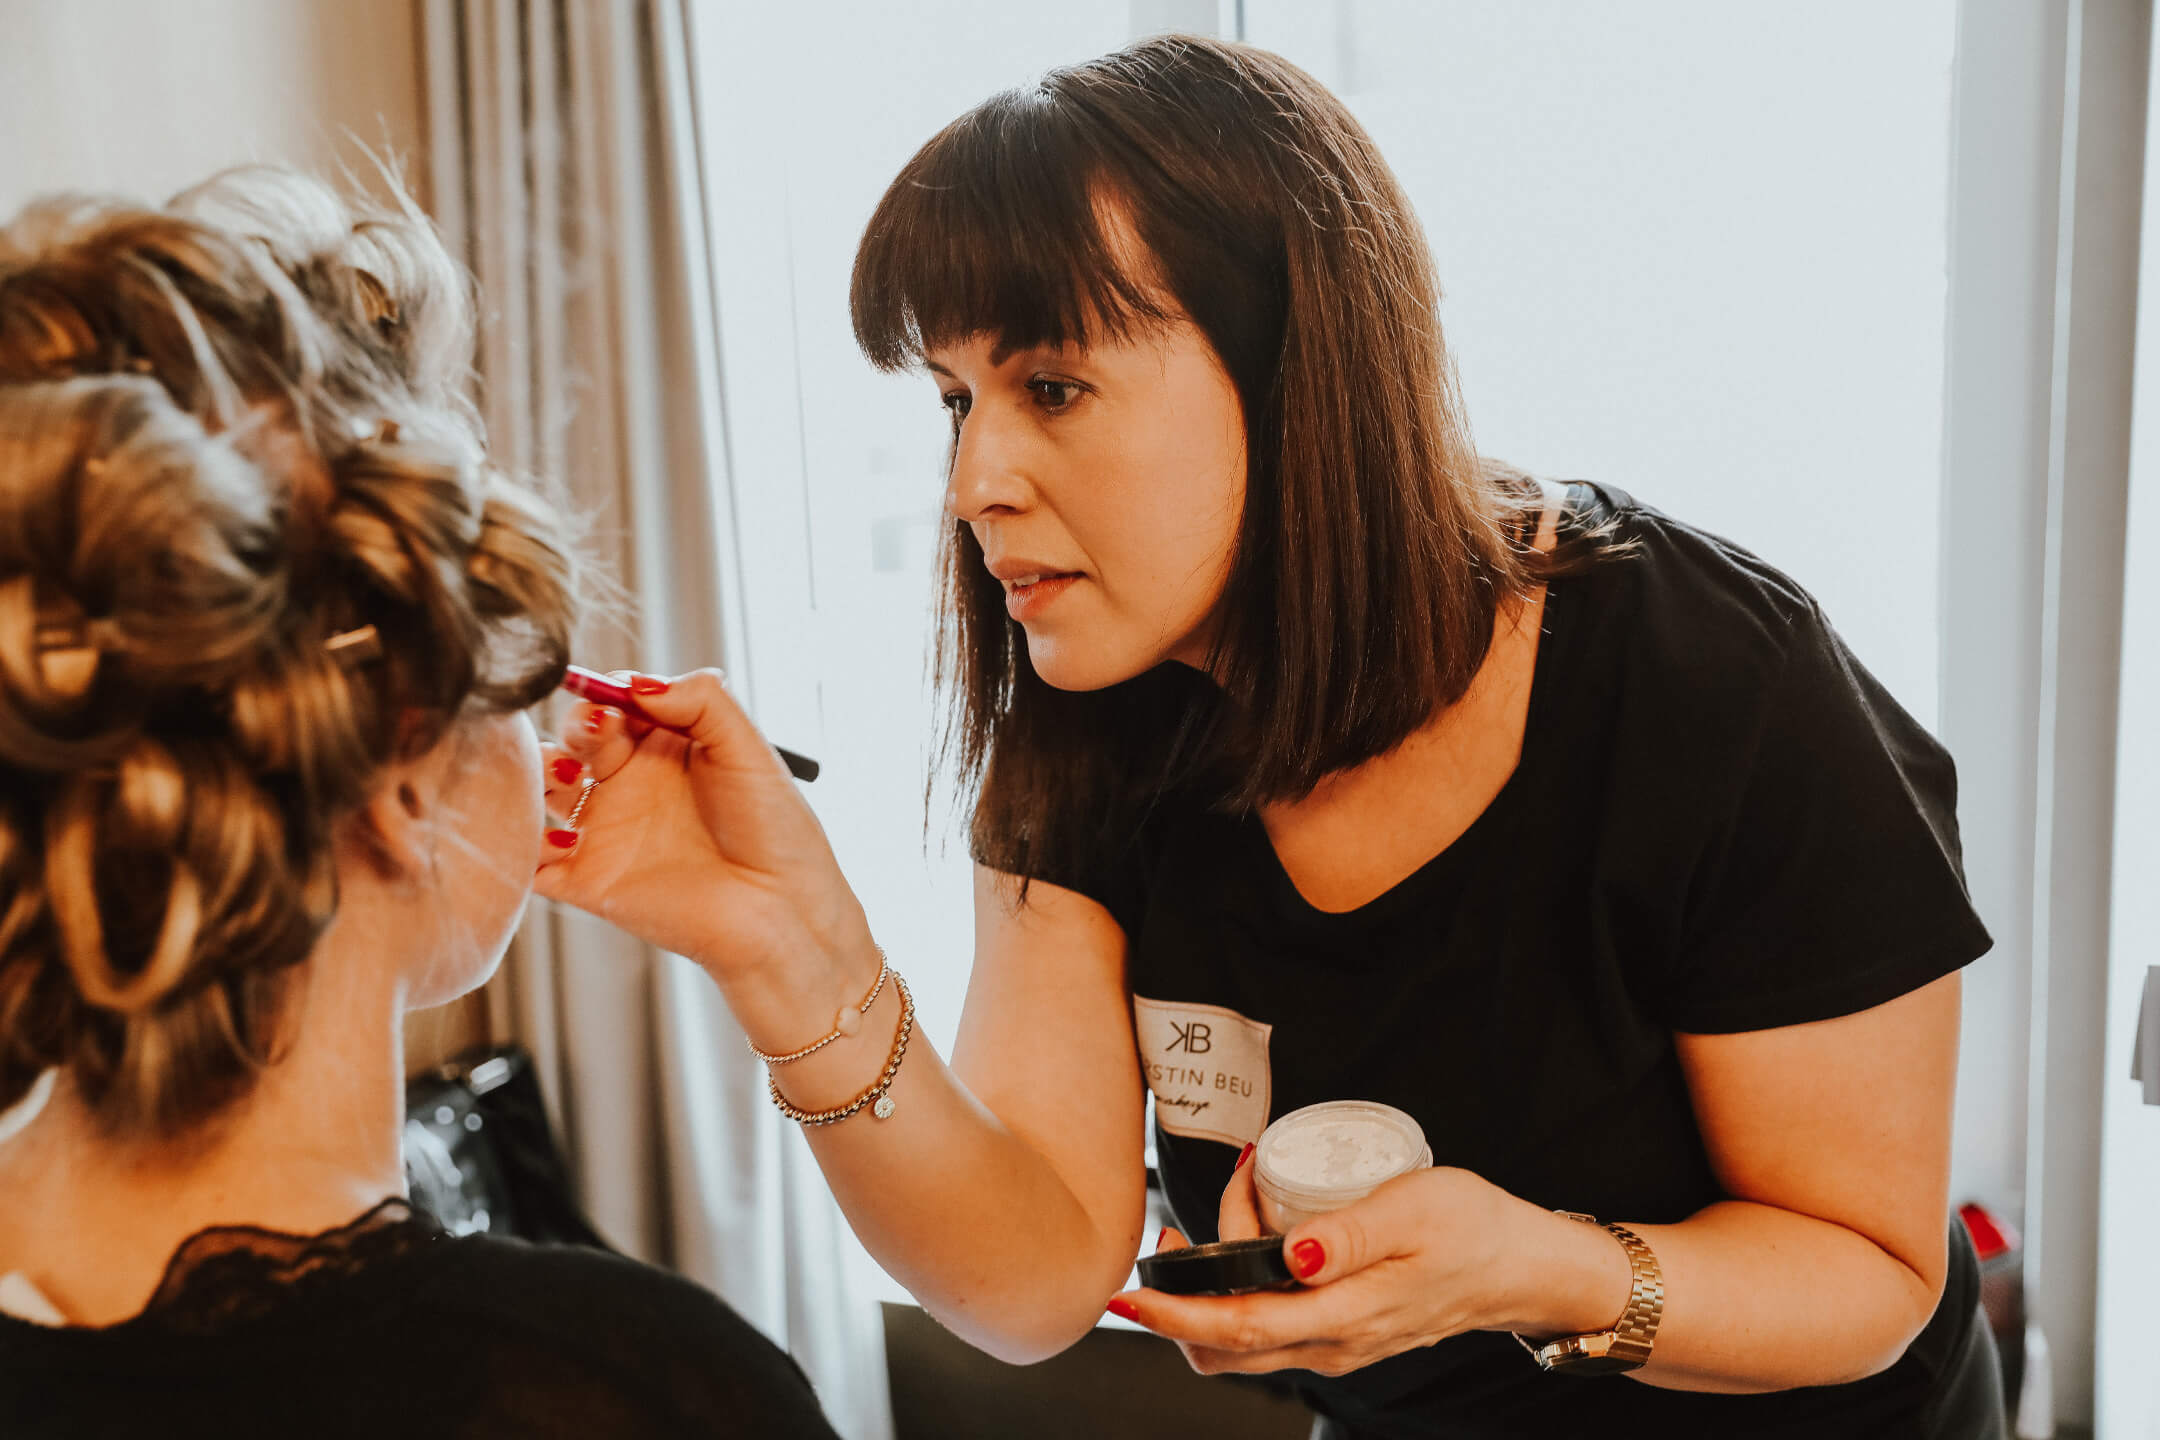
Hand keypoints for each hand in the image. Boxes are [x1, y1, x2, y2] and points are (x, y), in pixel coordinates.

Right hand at [533, 669, 869, 986]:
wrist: (783, 911)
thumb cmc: (777, 831)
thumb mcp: (749, 747)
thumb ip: (702, 700)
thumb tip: (638, 682)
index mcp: (665, 747)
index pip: (614, 701)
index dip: (607, 690)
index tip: (616, 695)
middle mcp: (630, 784)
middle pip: (573, 737)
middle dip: (579, 724)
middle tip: (599, 730)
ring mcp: (605, 831)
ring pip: (539, 789)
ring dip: (538, 771)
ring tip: (569, 771)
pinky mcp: (588, 881)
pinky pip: (531, 860)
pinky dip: (528, 845)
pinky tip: (567, 836)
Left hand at [1112, 1155, 1622, 1377]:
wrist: (1520, 1266)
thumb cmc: (1471, 1229)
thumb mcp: (1413, 1210)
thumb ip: (1349, 1232)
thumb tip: (1290, 1251)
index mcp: (1343, 1317)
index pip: (1236, 1328)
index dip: (1174, 1313)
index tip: (1130, 1291)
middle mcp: (1330, 1344)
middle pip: (1224, 1349)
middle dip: (1180, 1299)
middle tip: (1176, 1232)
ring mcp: (1334, 1343)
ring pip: (1243, 1338)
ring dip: (1212, 1289)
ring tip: (1231, 1212)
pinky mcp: (1339, 1330)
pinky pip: (1271, 1321)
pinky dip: (1245, 1285)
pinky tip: (1260, 1231)